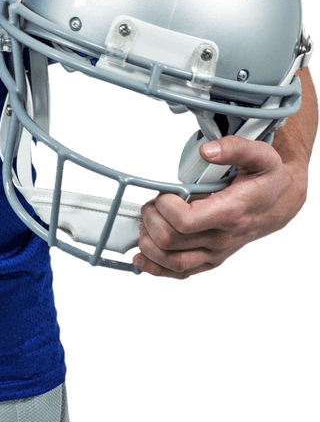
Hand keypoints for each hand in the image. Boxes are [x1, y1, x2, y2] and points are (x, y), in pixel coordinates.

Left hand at [132, 135, 308, 277]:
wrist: (279, 203)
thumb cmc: (266, 180)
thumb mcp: (260, 155)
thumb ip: (234, 148)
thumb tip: (207, 152)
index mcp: (230, 213)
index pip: (184, 221)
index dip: (165, 206)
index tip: (164, 193)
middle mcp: (222, 238)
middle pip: (170, 241)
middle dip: (151, 218)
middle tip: (152, 203)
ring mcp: (216, 252)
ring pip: (171, 262)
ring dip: (148, 243)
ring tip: (147, 223)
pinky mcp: (210, 259)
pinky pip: (180, 273)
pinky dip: (156, 268)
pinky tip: (142, 258)